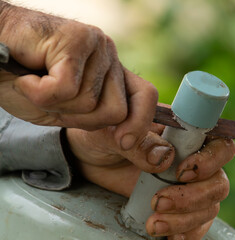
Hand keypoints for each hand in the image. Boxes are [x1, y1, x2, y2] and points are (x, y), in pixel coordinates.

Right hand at [0, 3, 157, 140]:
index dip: (140, 122)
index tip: (124, 142)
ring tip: (37, 83)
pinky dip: (39, 92)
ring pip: (90, 102)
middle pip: (117, 110)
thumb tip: (128, 140)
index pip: (145, 97)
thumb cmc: (24, 80)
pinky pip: (65, 89)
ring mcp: (96, 45)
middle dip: (80, 118)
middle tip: (53, 100)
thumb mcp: (63, 110)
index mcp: (110, 73)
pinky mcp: (76, 39)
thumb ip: (94, 119)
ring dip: (55, 104)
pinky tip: (29, 76)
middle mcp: (109, 56)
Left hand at [66, 124, 234, 239]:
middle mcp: (193, 159)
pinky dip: (188, 232)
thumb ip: (140, 140)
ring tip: (153, 223)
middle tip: (160, 202)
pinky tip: (169, 235)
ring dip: (186, 218)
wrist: (91, 158)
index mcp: (184, 133)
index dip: (209, 160)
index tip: (180, 173)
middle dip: (194, 196)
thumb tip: (164, 157)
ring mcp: (189, 184)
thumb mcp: (113, 133)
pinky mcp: (180, 206)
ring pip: (211, 204)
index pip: (218, 143)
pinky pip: (200, 223)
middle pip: (219, 180)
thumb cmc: (105, 136)